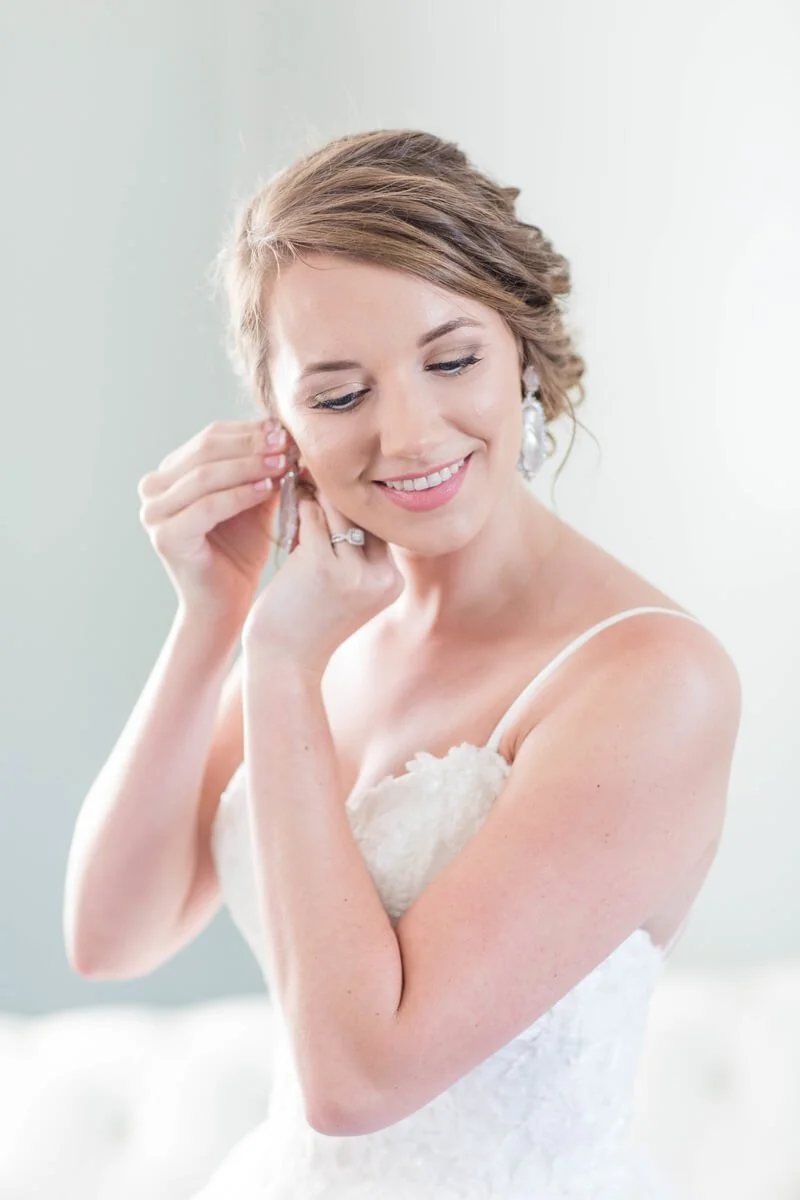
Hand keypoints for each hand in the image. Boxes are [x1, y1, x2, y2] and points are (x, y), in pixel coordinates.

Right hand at [137, 418, 290, 634]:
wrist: (226, 603)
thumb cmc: (240, 552)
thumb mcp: (253, 500)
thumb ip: (261, 468)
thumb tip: (285, 432)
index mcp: (169, 475)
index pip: (209, 438)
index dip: (248, 431)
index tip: (284, 430)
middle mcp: (153, 490)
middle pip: (206, 451)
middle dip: (250, 445)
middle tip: (286, 443)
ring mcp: (154, 514)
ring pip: (206, 475)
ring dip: (248, 466)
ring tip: (283, 463)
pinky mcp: (165, 537)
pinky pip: (207, 506)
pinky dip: (239, 494)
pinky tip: (267, 488)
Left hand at [242, 490, 403, 673]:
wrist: (285, 661)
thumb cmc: (309, 619)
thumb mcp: (348, 587)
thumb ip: (357, 550)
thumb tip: (346, 491)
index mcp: (393, 581)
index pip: (382, 524)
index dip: (359, 503)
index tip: (339, 483)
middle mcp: (382, 577)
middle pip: (365, 513)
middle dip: (341, 493)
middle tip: (318, 474)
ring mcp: (354, 573)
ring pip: (339, 510)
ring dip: (319, 497)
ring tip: (304, 489)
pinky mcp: (323, 566)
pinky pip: (313, 517)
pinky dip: (302, 508)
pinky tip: (294, 507)